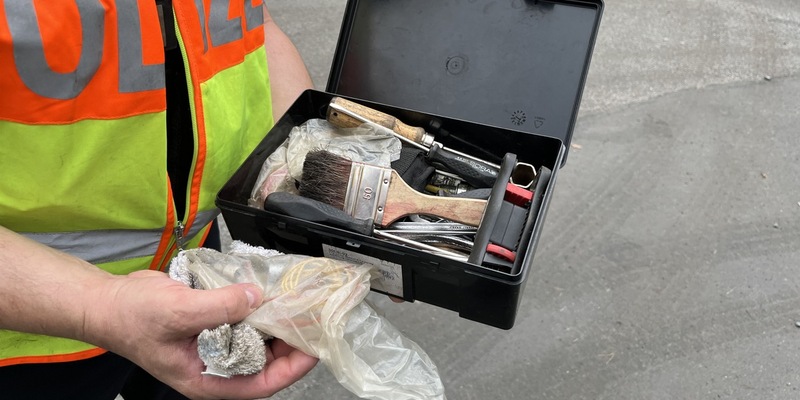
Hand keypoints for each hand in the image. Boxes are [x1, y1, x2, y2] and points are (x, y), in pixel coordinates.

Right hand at [87, 270, 317, 399]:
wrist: (108, 302)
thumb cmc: (132, 318)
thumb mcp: (178, 312)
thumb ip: (220, 307)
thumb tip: (256, 297)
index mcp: (207, 379)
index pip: (261, 384)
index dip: (291, 368)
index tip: (312, 348)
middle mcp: (215, 366)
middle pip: (265, 362)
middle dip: (290, 342)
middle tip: (311, 319)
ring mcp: (214, 345)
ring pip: (257, 340)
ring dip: (276, 322)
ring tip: (297, 304)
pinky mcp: (213, 324)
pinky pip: (243, 320)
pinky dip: (258, 307)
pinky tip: (271, 292)